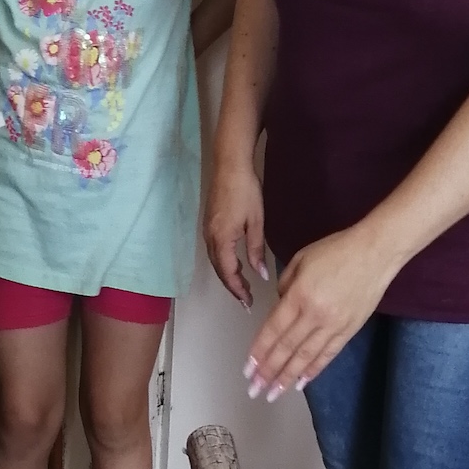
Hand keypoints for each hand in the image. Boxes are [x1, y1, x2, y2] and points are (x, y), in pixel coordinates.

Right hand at [203, 156, 267, 306]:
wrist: (230, 165)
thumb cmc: (246, 191)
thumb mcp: (256, 222)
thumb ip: (256, 251)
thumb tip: (261, 275)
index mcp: (222, 239)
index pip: (228, 273)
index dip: (238, 290)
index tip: (249, 303)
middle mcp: (210, 238)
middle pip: (220, 271)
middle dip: (233, 287)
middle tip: (246, 301)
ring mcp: (207, 231)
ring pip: (216, 262)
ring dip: (228, 276)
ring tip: (242, 288)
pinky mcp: (209, 224)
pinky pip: (215, 252)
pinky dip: (224, 264)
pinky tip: (235, 265)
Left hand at [245, 227, 396, 395]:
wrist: (376, 252)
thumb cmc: (337, 250)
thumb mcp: (300, 260)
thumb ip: (285, 287)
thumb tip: (279, 307)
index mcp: (299, 296)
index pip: (274, 330)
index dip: (259, 352)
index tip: (248, 369)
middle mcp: (315, 315)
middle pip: (287, 348)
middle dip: (268, 372)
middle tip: (254, 390)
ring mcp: (334, 325)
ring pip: (306, 357)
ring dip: (287, 377)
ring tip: (273, 394)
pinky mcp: (349, 330)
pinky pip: (328, 354)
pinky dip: (313, 370)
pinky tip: (301, 382)